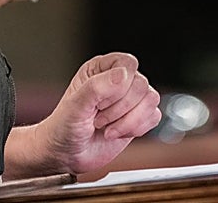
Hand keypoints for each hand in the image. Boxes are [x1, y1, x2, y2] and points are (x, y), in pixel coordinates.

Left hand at [12, 53, 160, 177]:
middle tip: (99, 118)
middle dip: (120, 108)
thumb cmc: (64, 127)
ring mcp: (129, 100)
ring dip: (128, 120)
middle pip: (141, 84)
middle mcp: (117, 81)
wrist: (66, 154)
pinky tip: (117, 132)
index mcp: (100, 69)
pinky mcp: (138, 118)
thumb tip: (122, 74)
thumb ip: (97, 87)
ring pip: (151, 99)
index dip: (120, 83)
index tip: (102, 101)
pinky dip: (136, 128)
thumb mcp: (75, 105)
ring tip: (107, 127)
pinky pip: (154, 116)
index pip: (127, 63)